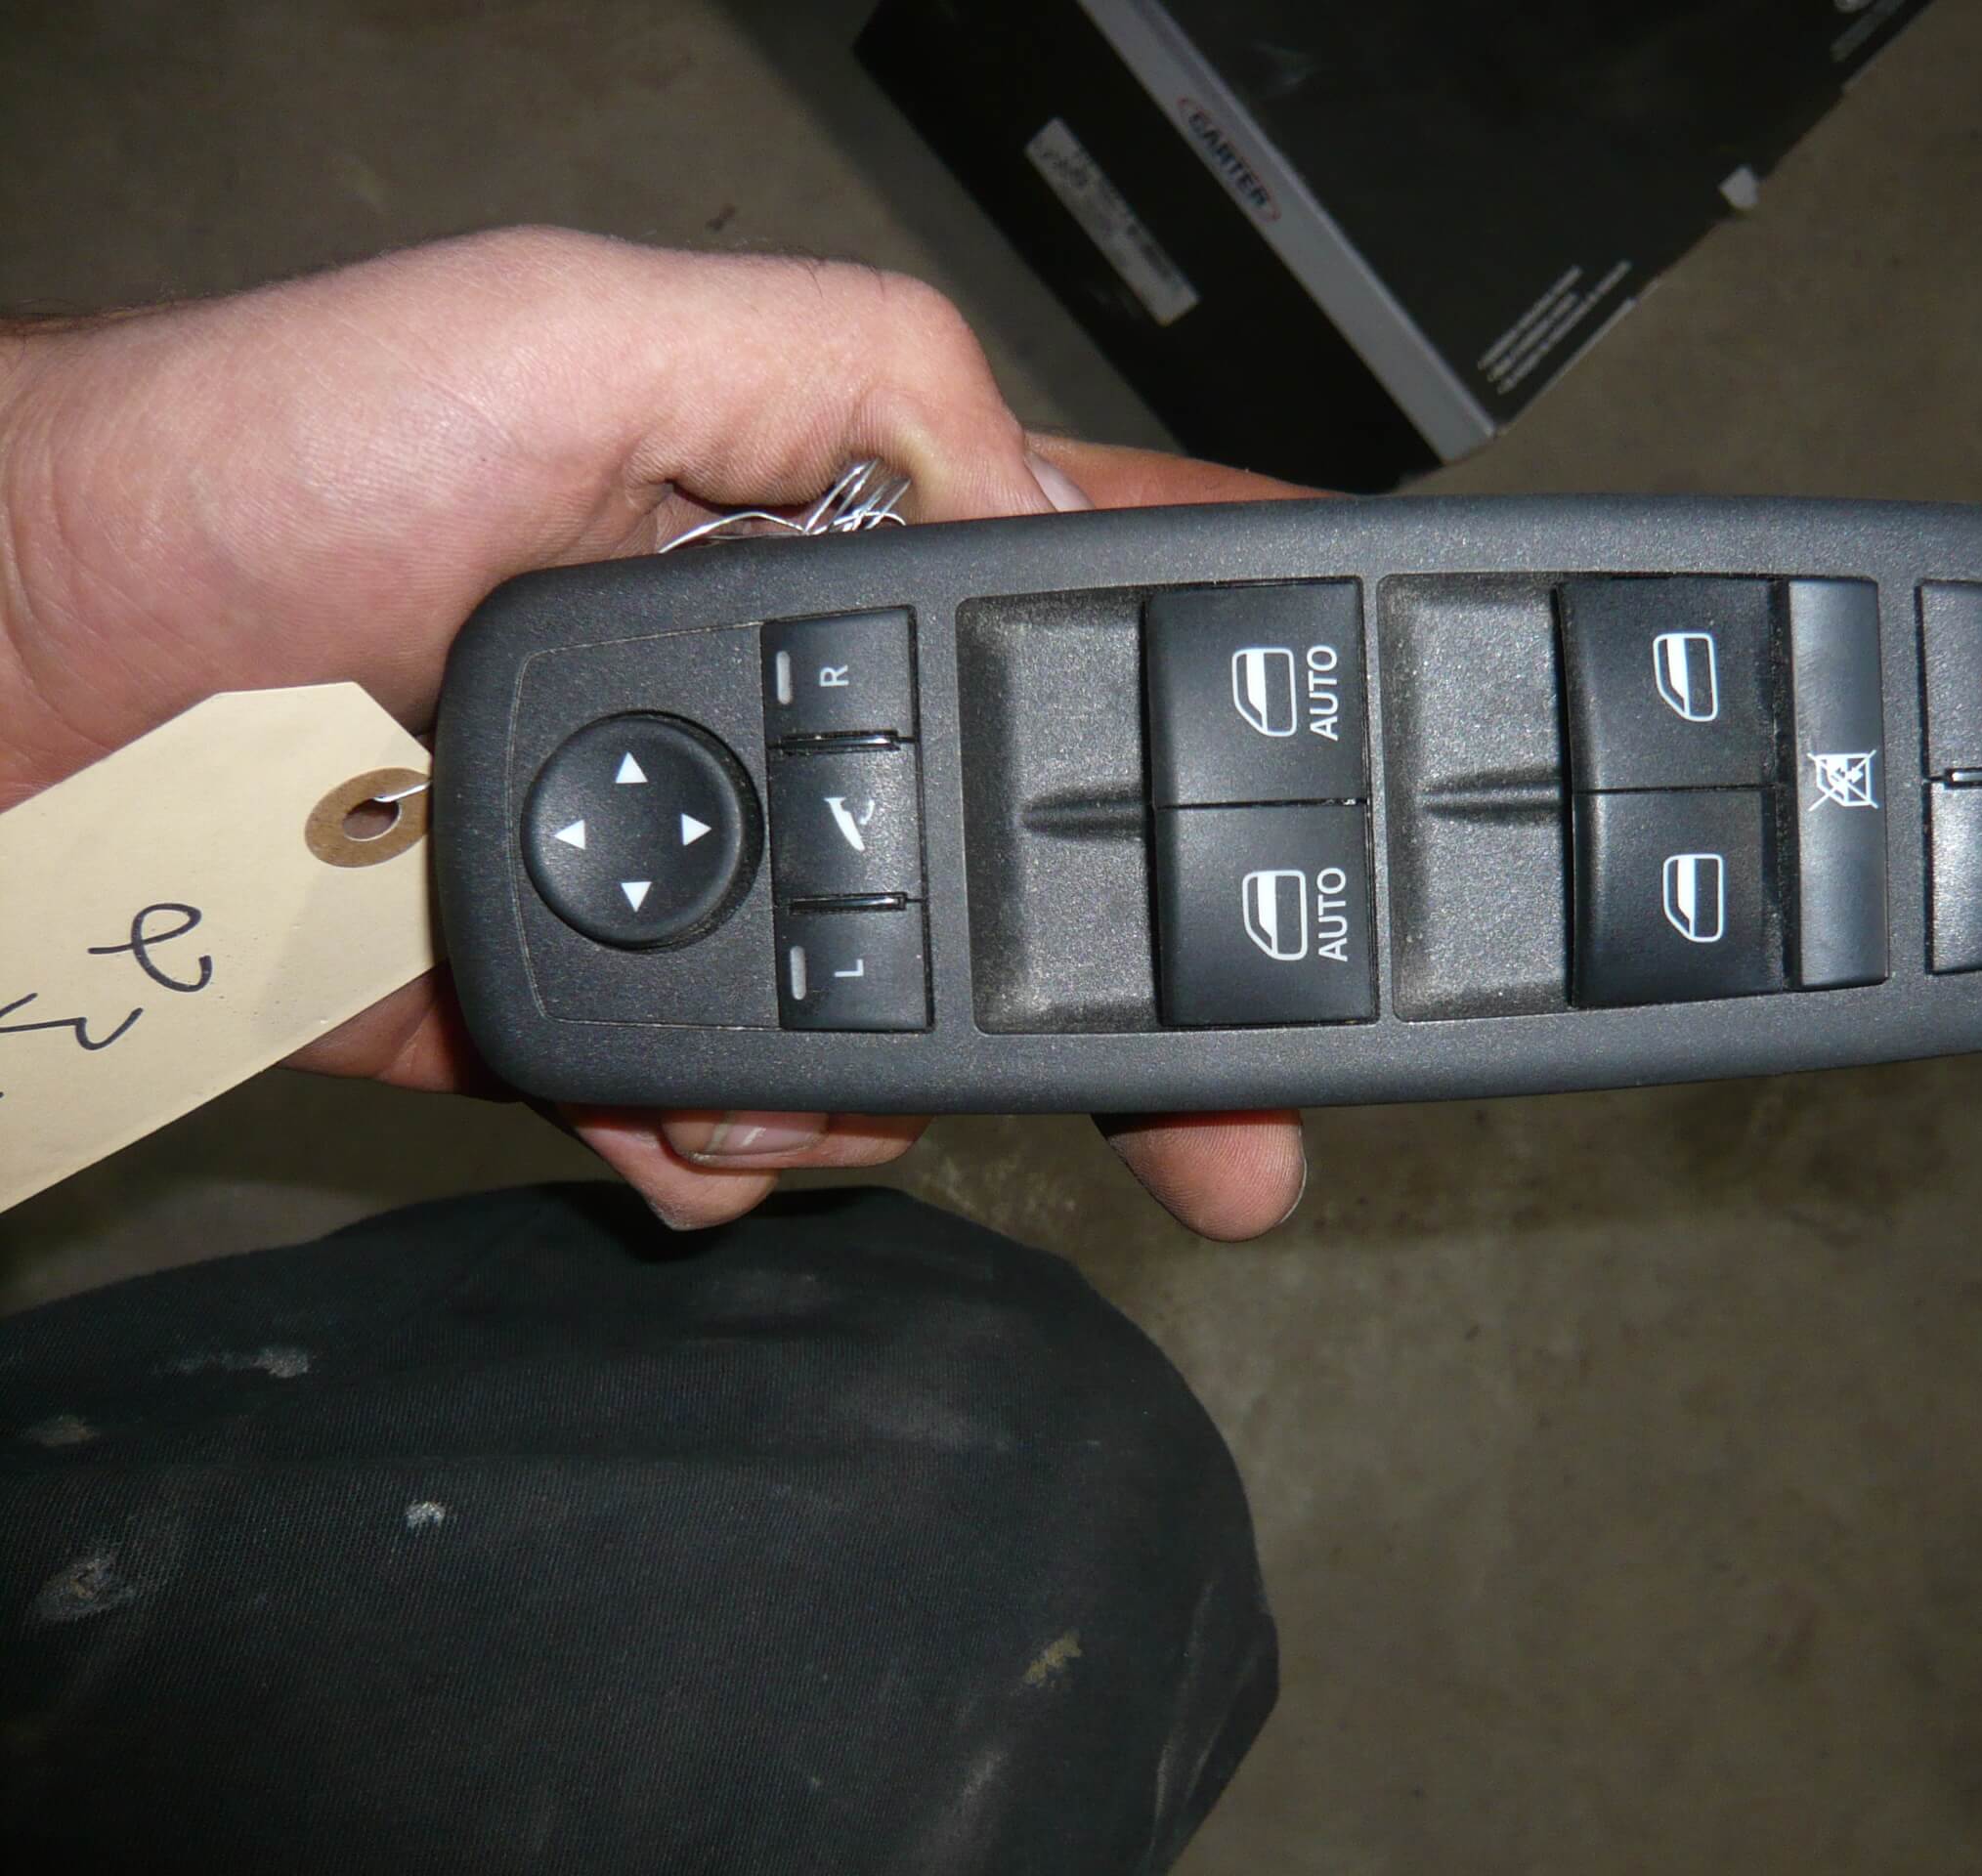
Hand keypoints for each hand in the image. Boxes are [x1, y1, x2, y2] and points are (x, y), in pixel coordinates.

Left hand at [0, 228, 1308, 1237]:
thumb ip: (848, 373)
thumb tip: (1042, 499)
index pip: (1079, 638)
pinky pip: (734, 1129)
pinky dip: (726, 1152)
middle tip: (1232, 1131)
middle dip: (1147, 1014)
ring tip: (775, 1081)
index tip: (1333, 823)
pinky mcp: (600, 1021)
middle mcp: (788, 743)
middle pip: (1033, 888)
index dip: (1223, 724)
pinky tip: (664, 1120)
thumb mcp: (582, 325)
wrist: (38, 675)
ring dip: (886, 1091)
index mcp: (822, 565)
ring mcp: (704, 897)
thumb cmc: (266, 463)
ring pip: (901, 1042)